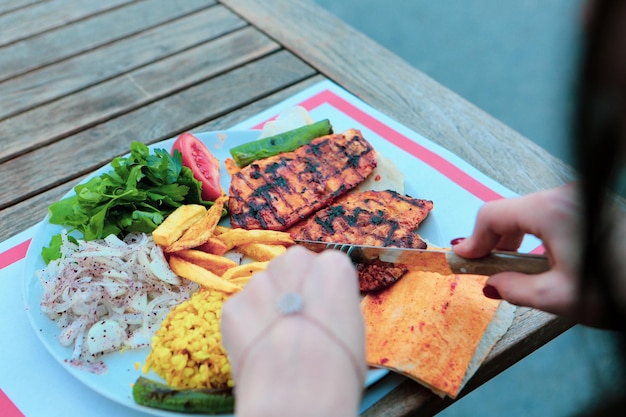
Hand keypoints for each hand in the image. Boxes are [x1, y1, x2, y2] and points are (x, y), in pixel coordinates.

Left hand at [220, 246, 365, 416]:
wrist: (297, 399)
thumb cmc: (337, 369)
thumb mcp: (352, 327)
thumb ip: (332, 304)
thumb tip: (319, 309)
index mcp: (332, 266)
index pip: (324, 266)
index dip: (320, 292)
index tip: (319, 311)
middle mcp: (294, 263)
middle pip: (290, 268)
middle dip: (290, 290)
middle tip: (295, 323)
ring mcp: (259, 283)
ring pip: (263, 288)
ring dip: (266, 307)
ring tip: (276, 343)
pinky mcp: (232, 306)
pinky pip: (240, 310)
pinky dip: (245, 327)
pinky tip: (258, 351)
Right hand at [452, 184, 607, 325]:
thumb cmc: (619, 290)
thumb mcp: (558, 297)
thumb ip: (513, 289)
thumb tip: (491, 284)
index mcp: (553, 210)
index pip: (493, 214)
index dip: (473, 239)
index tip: (465, 260)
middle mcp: (566, 194)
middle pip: (511, 210)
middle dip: (494, 241)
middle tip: (487, 269)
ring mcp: (582, 196)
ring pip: (530, 211)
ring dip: (515, 238)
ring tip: (515, 269)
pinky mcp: (593, 204)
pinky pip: (550, 214)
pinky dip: (536, 234)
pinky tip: (540, 259)